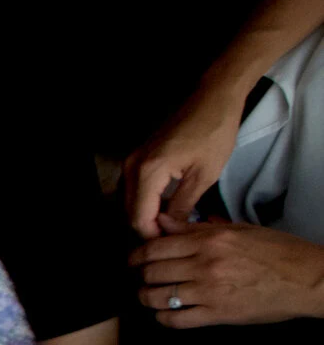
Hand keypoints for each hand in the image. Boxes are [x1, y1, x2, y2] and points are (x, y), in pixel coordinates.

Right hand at [122, 97, 241, 238]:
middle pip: (130, 213)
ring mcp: (131, 162)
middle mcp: (131, 168)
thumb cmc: (214, 133)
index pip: (138, 219)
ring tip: (172, 227)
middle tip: (174, 240)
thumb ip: (182, 206)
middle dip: (148, 229)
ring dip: (146, 217)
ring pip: (129, 203)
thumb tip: (172, 230)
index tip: (173, 245)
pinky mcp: (137, 158)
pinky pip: (133, 190)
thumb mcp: (204, 175)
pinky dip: (146, 203)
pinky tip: (166, 208)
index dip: (153, 237)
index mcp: (147, 172)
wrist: (212, 98)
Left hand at [130, 218, 323, 326]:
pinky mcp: (217, 314)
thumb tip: (165, 223)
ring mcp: (210, 291)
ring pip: (158, 296)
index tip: (133, 260)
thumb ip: (198, 229)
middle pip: (152, 271)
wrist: (307, 278)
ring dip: (147, 297)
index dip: (137, 255)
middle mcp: (205, 264)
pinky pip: (176, 320)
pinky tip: (164, 313)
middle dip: (140, 276)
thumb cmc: (277, 251)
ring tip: (147, 296)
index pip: (157, 246)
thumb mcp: (239, 231)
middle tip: (140, 278)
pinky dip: (163, 318)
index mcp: (211, 240)